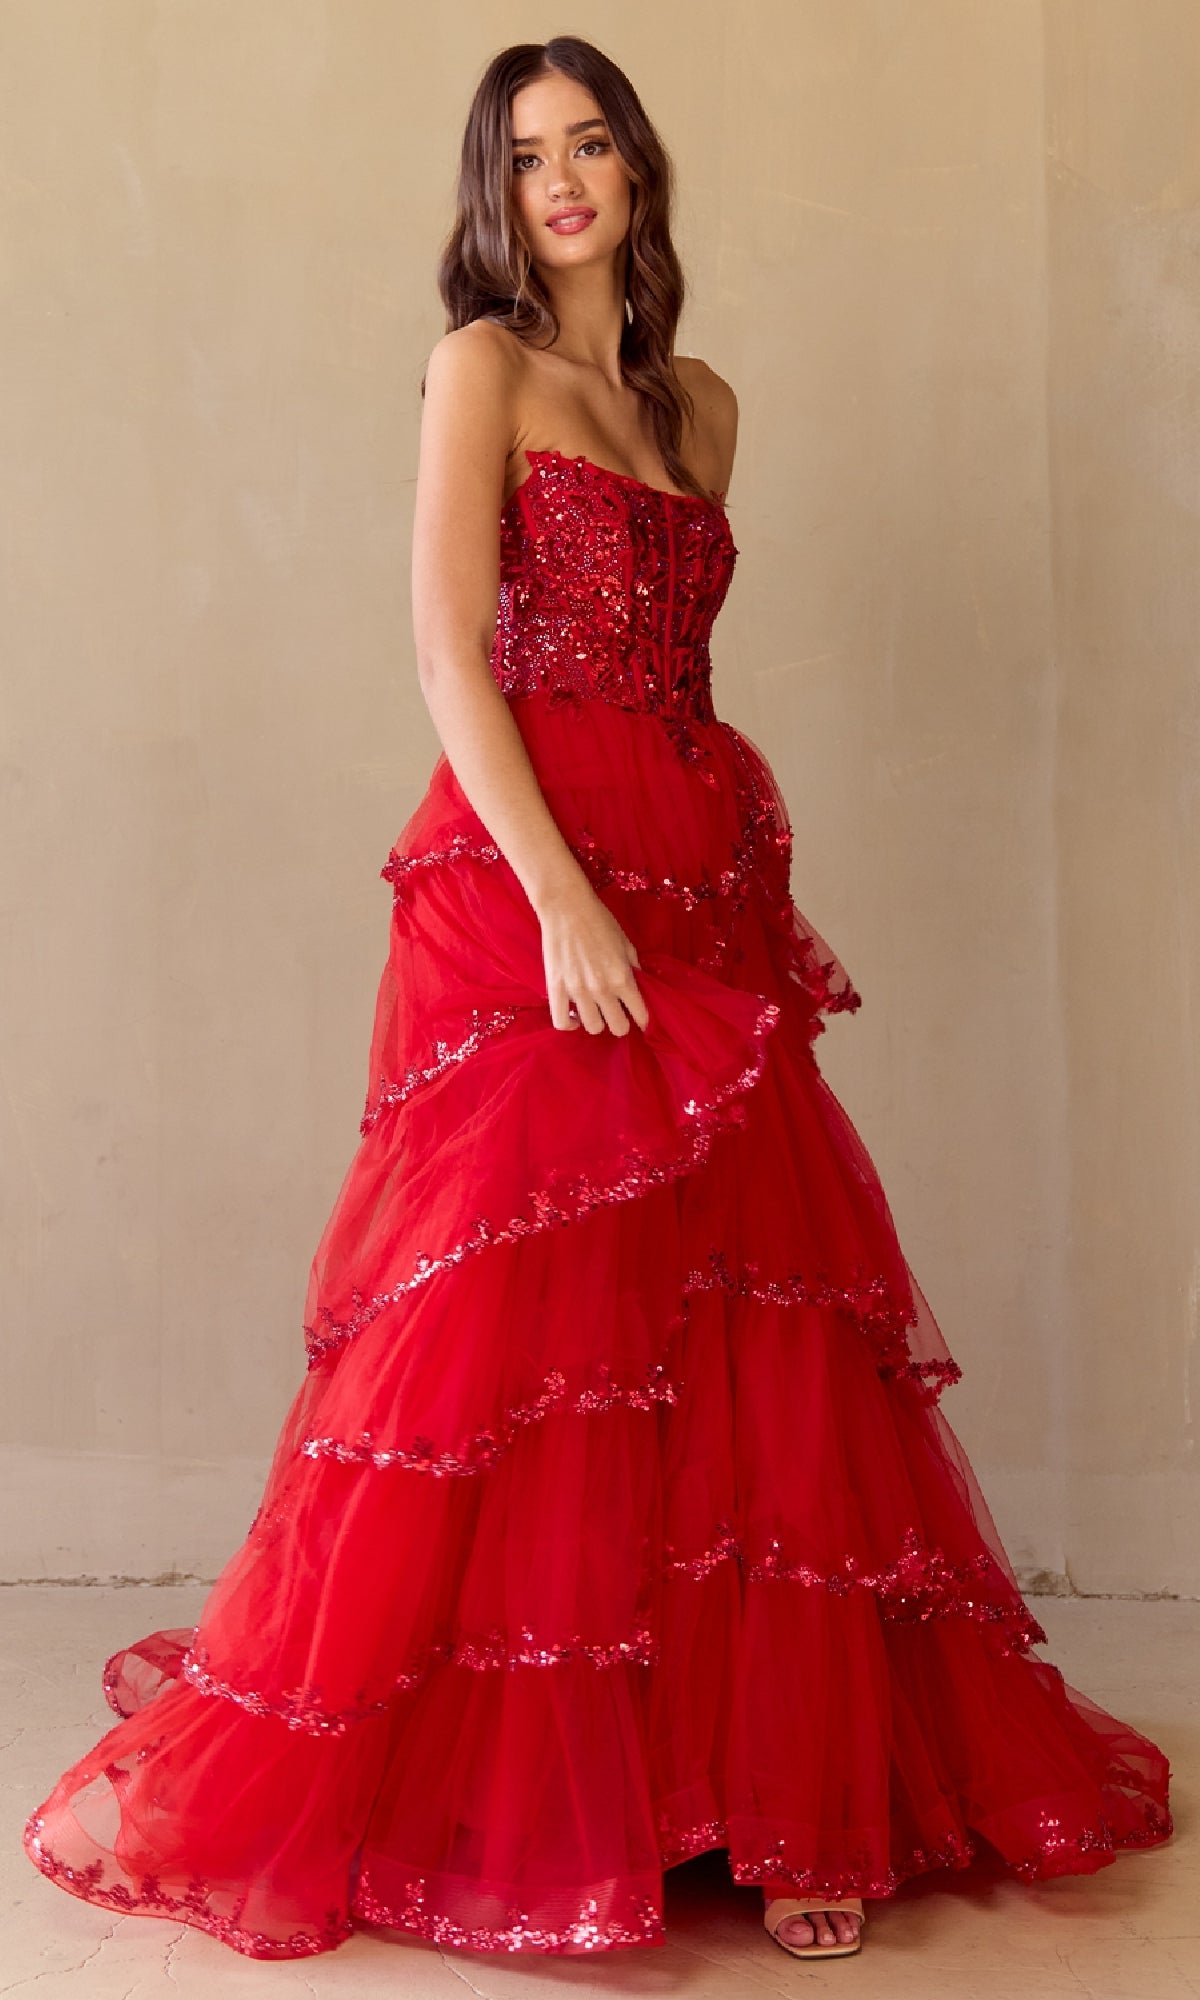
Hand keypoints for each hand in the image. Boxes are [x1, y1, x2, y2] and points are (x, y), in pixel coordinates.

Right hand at [535, 875, 649, 1035]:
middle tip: (617, 1015)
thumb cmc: (599, 921)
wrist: (566, 907)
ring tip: (595, 1012)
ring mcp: (577, 991)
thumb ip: (633, 968)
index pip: (640, 1015)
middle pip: (618, 1028)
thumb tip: (639, 986)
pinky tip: (575, 1018)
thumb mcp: (625, 944)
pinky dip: (570, 1025)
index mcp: (623, 978)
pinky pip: (561, 1022)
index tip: (640, 1019)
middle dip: (621, 1024)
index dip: (643, 1020)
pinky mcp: (556, 989)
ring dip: (597, 1022)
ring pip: (592, 1027)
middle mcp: (602, 989)